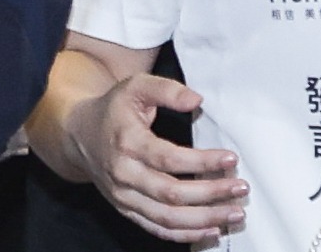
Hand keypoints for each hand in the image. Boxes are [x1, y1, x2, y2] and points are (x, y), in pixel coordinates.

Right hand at [68, 73, 245, 242]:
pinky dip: (185, 234)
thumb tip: (196, 101)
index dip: (202, 161)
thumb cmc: (114, 109)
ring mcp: (124, 196)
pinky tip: (212, 230)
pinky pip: (157, 229)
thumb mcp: (136, 87)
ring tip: (234, 213)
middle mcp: (124, 174)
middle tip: (240, 189)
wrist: (80, 135)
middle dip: (210, 194)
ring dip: (204, 219)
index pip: (168, 159)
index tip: (231, 159)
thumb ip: (167, 90)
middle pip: (171, 193)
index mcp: (127, 142)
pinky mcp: (127, 210)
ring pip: (166, 218)